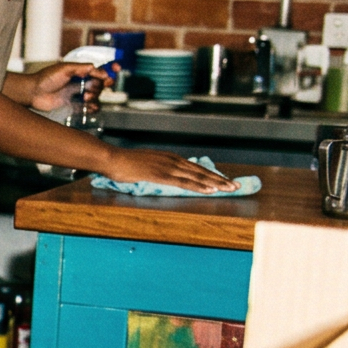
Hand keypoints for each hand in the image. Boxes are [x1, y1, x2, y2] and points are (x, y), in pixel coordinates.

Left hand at [25, 61, 106, 114]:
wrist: (33, 93)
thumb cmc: (46, 78)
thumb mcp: (65, 69)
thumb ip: (81, 68)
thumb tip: (97, 68)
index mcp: (80, 71)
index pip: (99, 70)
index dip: (109, 69)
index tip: (116, 69)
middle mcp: (81, 82)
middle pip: (100, 83)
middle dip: (101, 85)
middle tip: (96, 86)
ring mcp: (78, 94)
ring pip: (96, 96)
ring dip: (95, 96)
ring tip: (85, 97)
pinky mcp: (74, 105)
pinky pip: (90, 107)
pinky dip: (93, 107)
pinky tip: (89, 107)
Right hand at [96, 147, 238, 192]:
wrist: (111, 159)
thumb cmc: (123, 164)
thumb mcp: (144, 166)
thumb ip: (156, 171)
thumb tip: (162, 177)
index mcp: (169, 158)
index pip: (195, 168)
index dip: (211, 174)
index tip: (224, 180)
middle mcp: (172, 160)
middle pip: (201, 171)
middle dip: (220, 179)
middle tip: (236, 185)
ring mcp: (167, 167)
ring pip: (197, 176)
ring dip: (215, 183)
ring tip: (229, 188)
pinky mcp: (161, 175)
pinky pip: (184, 182)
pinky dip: (199, 186)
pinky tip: (210, 190)